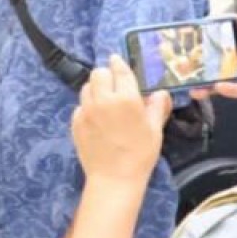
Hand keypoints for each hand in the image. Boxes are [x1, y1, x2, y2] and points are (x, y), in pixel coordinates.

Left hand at [71, 56, 171, 183]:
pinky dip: (88, 107)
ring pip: (86, 88)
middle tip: (114, 84)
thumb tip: (160, 93)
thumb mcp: (154, 129)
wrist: (114, 178)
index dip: (119, 63)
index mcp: (126, 98)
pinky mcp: (75, 122)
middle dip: (106, 75)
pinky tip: (97, 119)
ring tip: (104, 100)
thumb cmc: (140, 154)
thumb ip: (157, 107)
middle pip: (98, 73)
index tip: (117, 59)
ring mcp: (86, 111)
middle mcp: (103, 100)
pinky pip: (80, 106)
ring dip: (95, 89)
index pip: (120, 70)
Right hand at [194, 10, 236, 110]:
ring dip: (209, 75)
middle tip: (187, 55)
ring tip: (192, 78)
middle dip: (207, 53)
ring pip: (226, 72)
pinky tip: (214, 88)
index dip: (219, 27)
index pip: (235, 29)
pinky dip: (225, 89)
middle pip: (225, 52)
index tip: (200, 28)